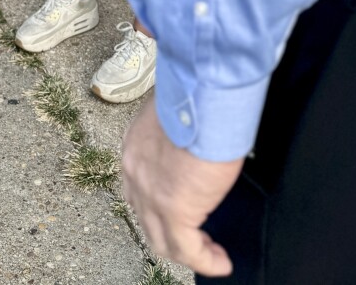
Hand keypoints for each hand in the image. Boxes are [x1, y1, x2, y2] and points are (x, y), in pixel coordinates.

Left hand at [122, 99, 242, 276]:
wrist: (202, 95)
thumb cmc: (197, 93)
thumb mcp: (176, 110)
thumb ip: (177, 128)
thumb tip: (194, 134)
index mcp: (135, 145)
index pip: (138, 187)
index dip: (157, 205)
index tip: (182, 210)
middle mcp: (134, 171)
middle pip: (146, 217)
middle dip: (170, 233)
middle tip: (197, 238)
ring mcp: (150, 193)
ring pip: (162, 239)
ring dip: (187, 250)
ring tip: (211, 253)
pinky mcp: (173, 210)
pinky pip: (188, 250)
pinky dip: (205, 260)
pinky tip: (221, 261)